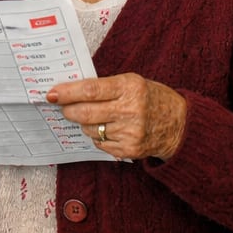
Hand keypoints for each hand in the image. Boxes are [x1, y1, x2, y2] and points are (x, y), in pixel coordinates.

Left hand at [47, 73, 188, 160]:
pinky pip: (100, 144)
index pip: (91, 90)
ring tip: (93, 117)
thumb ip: (106, 86)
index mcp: (129, 87)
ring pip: (90, 129)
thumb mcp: (133, 83)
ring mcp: (130, 132)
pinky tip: (108, 129)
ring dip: (85, 124)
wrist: (180, 124)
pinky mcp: (130, 150)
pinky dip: (98, 136)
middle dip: (68, 110)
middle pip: (86, 113)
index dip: (68, 92)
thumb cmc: (152, 98)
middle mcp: (130, 110)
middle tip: (62, 107)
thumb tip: (71, 90)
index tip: (52, 93)